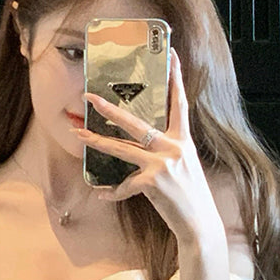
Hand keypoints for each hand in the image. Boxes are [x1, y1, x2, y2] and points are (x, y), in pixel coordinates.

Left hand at [83, 50, 224, 249]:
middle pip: (136, 123)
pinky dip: (112, 193)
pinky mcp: (153, 182)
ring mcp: (163, 164)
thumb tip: (144, 144)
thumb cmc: (191, 197)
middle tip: (91, 96)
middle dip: (110, 109)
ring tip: (78, 134)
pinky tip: (101, 195)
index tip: (172, 54)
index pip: (179, 103)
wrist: (200, 225)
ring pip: (121, 149)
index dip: (176, 78)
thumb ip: (168, 151)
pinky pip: (124, 185)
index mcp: (183, 140)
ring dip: (97, 141)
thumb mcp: (185, 166)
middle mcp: (174, 148)